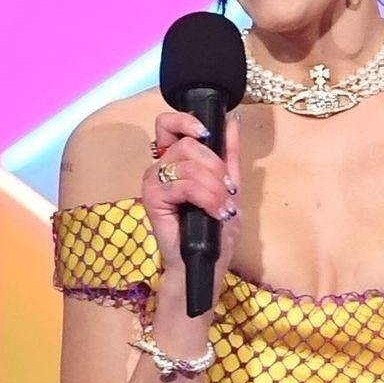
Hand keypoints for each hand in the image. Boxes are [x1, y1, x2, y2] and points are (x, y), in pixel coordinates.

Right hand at [140, 109, 242, 288]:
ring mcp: (153, 181)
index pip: (168, 123)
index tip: (208, 136)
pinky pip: (182, 185)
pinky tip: (214, 212)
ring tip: (223, 207)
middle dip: (214, 166)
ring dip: (214, 187)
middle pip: (187, 144)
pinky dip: (206, 198)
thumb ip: (229, 154)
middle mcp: (161, 166)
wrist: (206, 261)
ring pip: (187, 165)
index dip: (187, 121)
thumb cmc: (214, 229)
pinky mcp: (152, 198)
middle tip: (226, 190)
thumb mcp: (229, 186)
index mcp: (175, 159)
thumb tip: (231, 122)